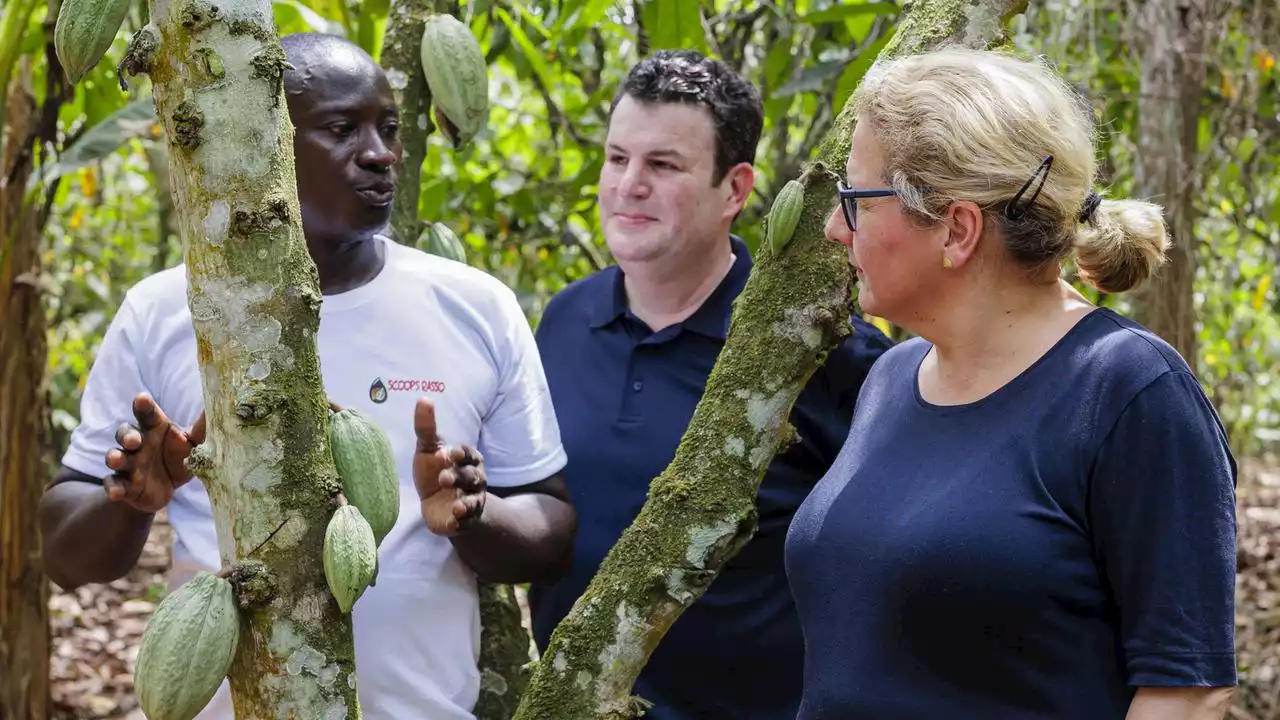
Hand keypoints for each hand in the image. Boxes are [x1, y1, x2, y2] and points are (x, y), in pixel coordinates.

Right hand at [103, 393, 205, 513]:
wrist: (165, 489)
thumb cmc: (179, 457)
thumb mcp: (193, 444)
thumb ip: (202, 429)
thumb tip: (216, 409)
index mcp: (154, 428)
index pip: (147, 414)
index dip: (143, 406)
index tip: (142, 398)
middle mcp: (137, 443)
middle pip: (126, 433)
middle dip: (127, 435)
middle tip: (135, 440)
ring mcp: (128, 464)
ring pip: (116, 456)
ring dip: (115, 458)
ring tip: (117, 460)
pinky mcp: (123, 484)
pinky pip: (113, 484)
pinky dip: (113, 488)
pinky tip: (116, 492)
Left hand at [412, 397, 485, 535]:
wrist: (437, 505)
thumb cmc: (435, 472)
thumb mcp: (428, 450)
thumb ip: (426, 427)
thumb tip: (424, 398)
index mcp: (466, 460)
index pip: (468, 454)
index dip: (459, 454)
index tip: (447, 454)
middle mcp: (474, 479)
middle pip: (472, 477)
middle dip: (460, 477)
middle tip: (443, 478)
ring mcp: (471, 500)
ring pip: (474, 500)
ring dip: (466, 502)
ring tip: (456, 505)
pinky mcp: (464, 520)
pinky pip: (468, 521)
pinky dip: (463, 521)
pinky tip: (455, 520)